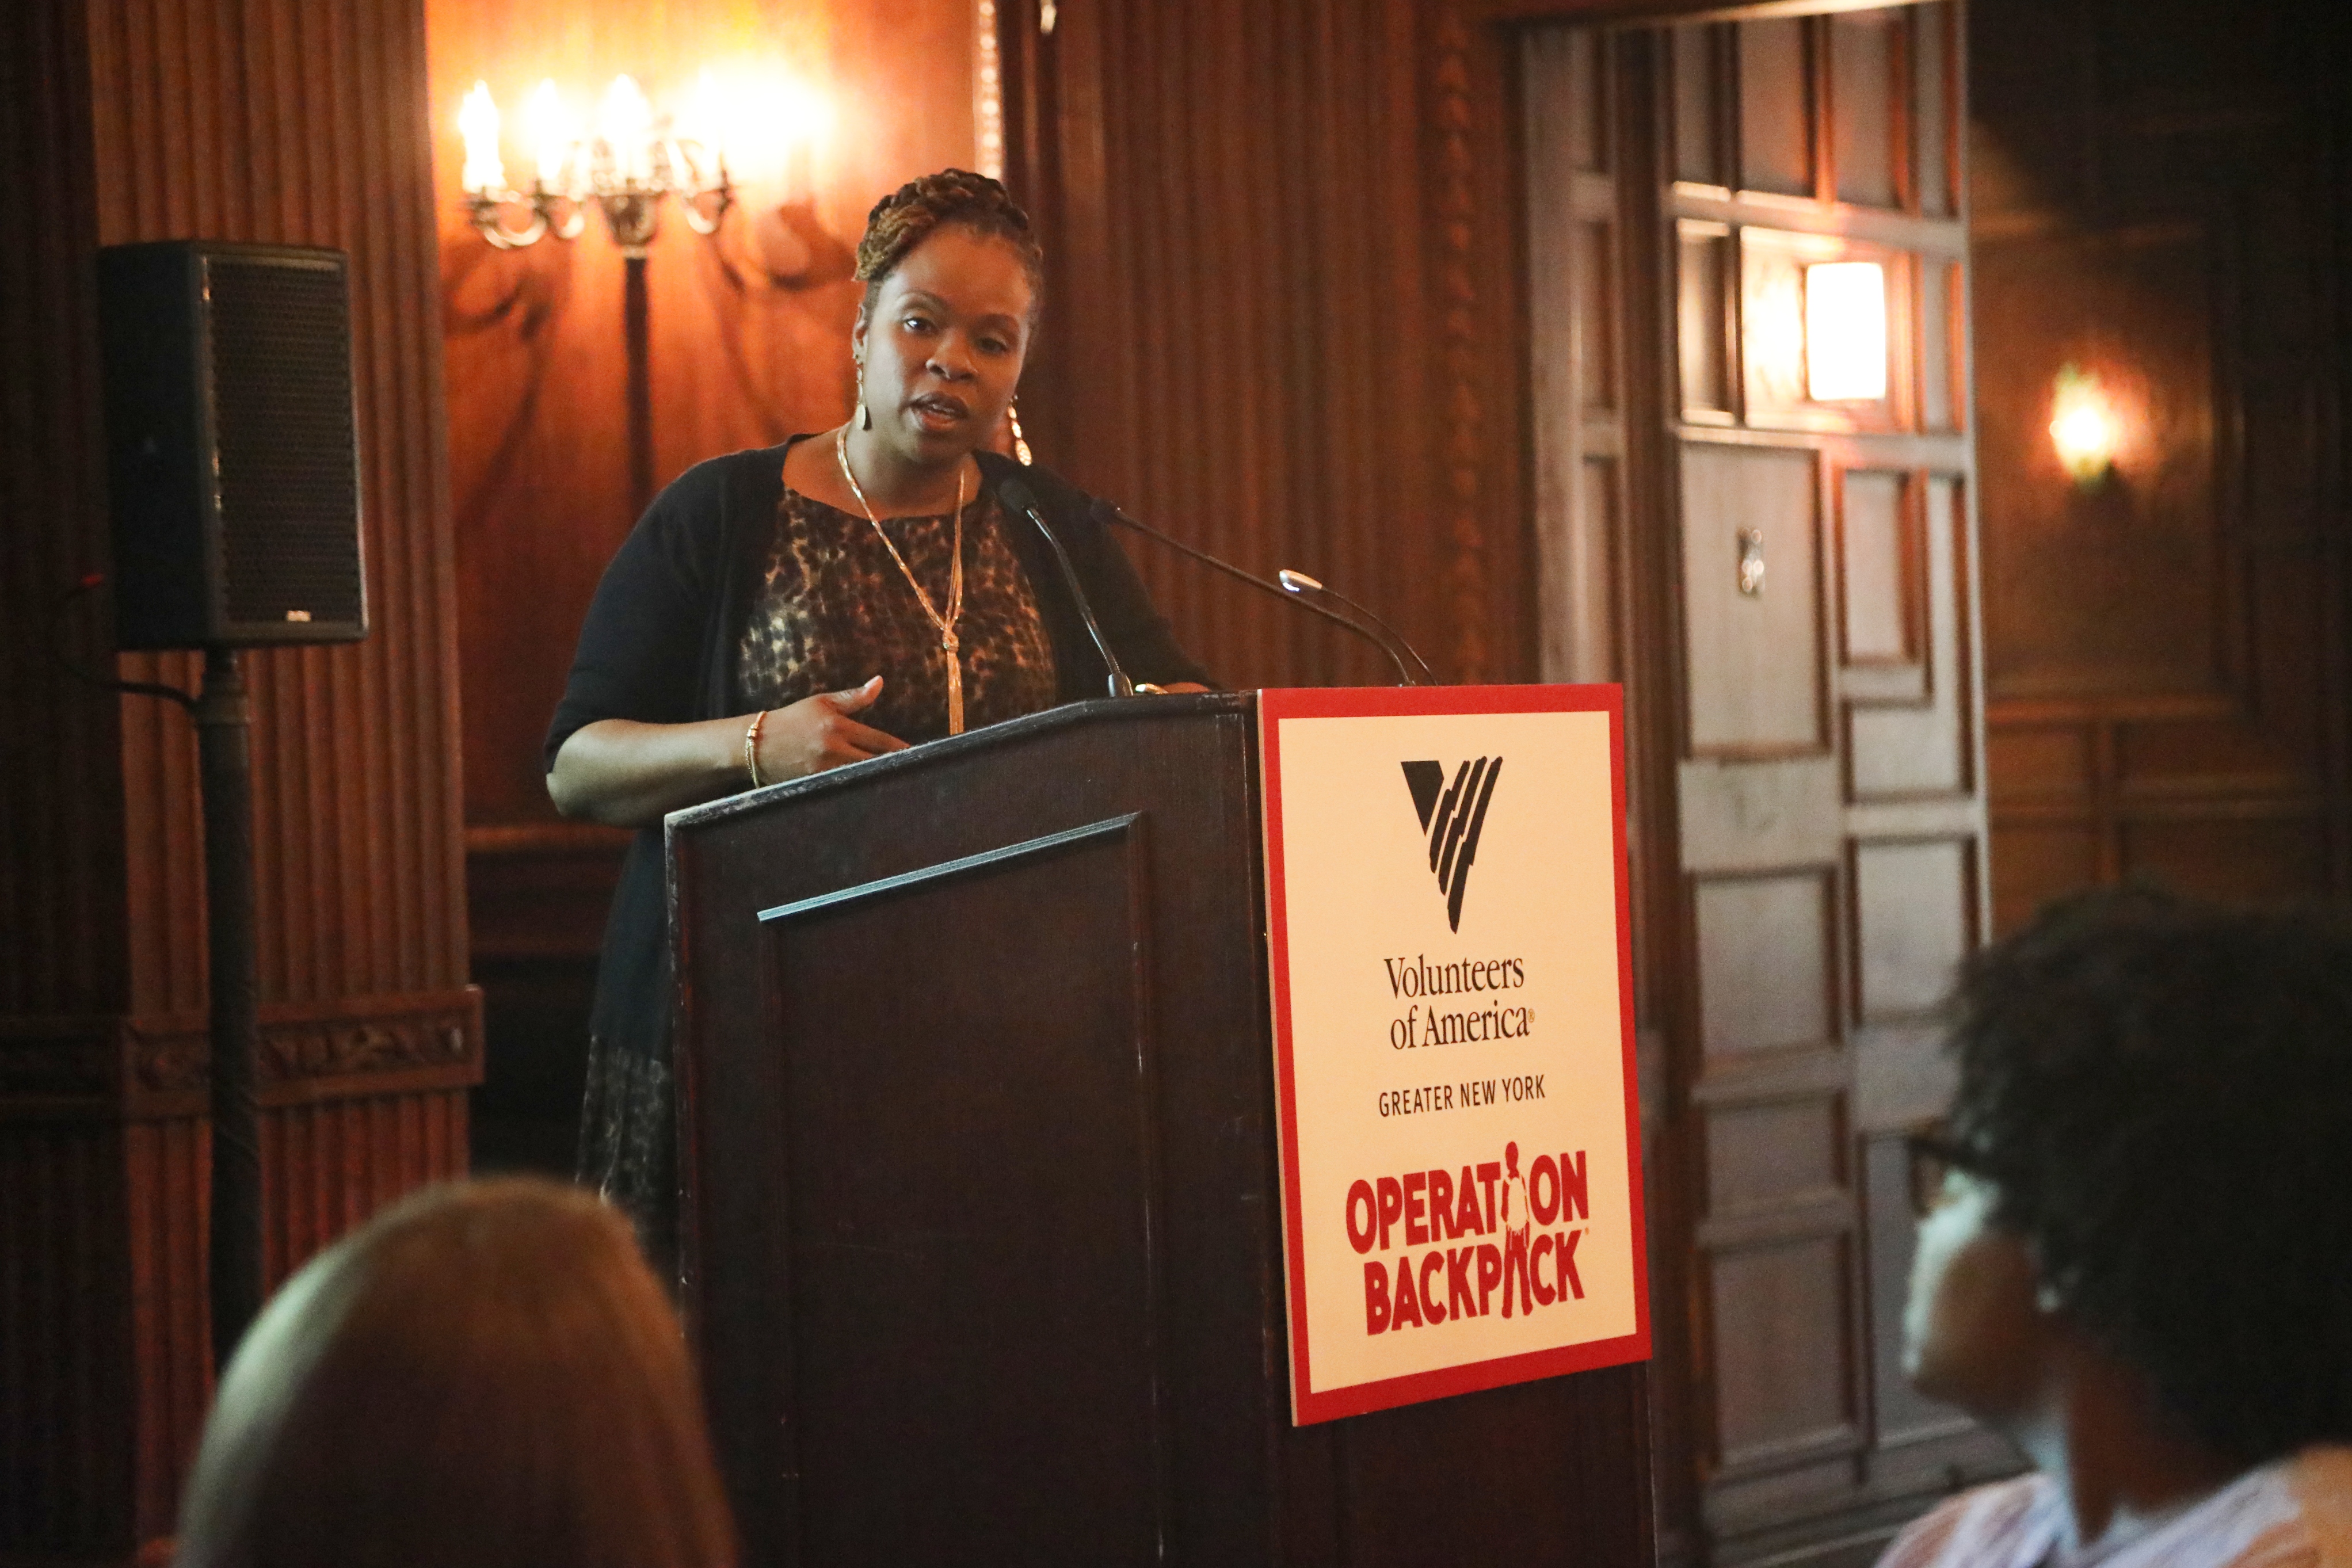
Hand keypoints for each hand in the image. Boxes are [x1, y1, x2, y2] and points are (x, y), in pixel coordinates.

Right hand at [756, 676, 908, 779]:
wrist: (757, 743)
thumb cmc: (793, 719)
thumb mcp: (822, 702)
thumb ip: (854, 697)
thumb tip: (880, 682)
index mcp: (838, 725)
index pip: (879, 740)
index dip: (900, 749)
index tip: (916, 754)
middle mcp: (833, 749)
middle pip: (874, 763)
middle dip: (893, 768)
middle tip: (915, 773)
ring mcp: (824, 770)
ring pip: (861, 778)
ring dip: (878, 781)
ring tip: (898, 785)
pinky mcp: (815, 785)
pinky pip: (843, 789)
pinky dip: (857, 790)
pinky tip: (871, 795)